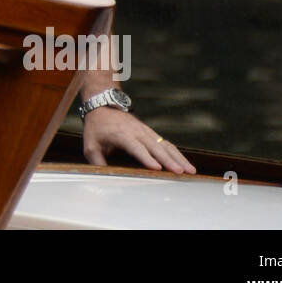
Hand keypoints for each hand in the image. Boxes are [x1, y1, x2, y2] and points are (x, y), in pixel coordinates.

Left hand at [82, 108, 196, 173]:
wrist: (103, 105)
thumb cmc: (96, 128)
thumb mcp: (90, 145)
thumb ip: (97, 162)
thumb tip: (102, 177)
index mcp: (121, 134)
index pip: (136, 147)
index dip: (146, 158)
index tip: (157, 168)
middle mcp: (137, 132)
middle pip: (155, 147)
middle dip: (169, 160)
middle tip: (181, 172)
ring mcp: (146, 131)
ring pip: (165, 145)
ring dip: (178, 158)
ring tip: (191, 171)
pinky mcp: (150, 133)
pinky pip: (166, 143)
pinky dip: (177, 154)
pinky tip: (186, 164)